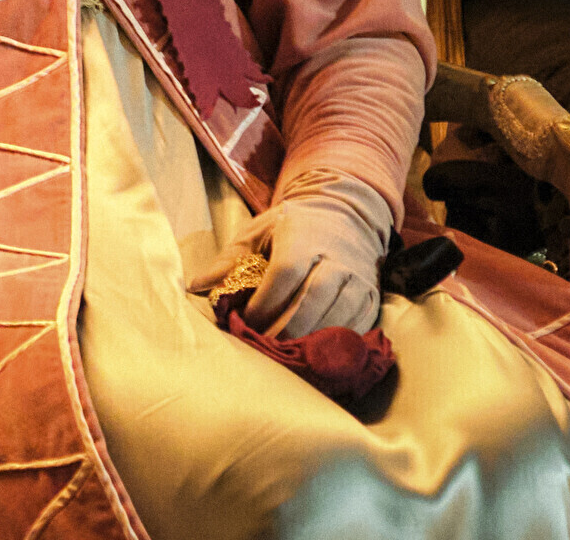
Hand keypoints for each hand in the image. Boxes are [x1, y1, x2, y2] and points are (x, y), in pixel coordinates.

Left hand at [200, 181, 389, 336]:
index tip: (247, 320)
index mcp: (303, 237)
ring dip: (309, 338)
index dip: (265, 301)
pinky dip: (333, 342)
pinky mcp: (371, 298)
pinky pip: (356, 326)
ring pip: (338, 316)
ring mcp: (359, 279)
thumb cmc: (292, 228)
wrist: (345, 217)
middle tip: (263, 345)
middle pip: (314, 299)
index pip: (286, 272)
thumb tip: (197, 285)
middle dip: (286, 327)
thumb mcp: (257, 232)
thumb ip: (229, 260)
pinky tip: (312, 350)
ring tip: (284, 353)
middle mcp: (337, 258)